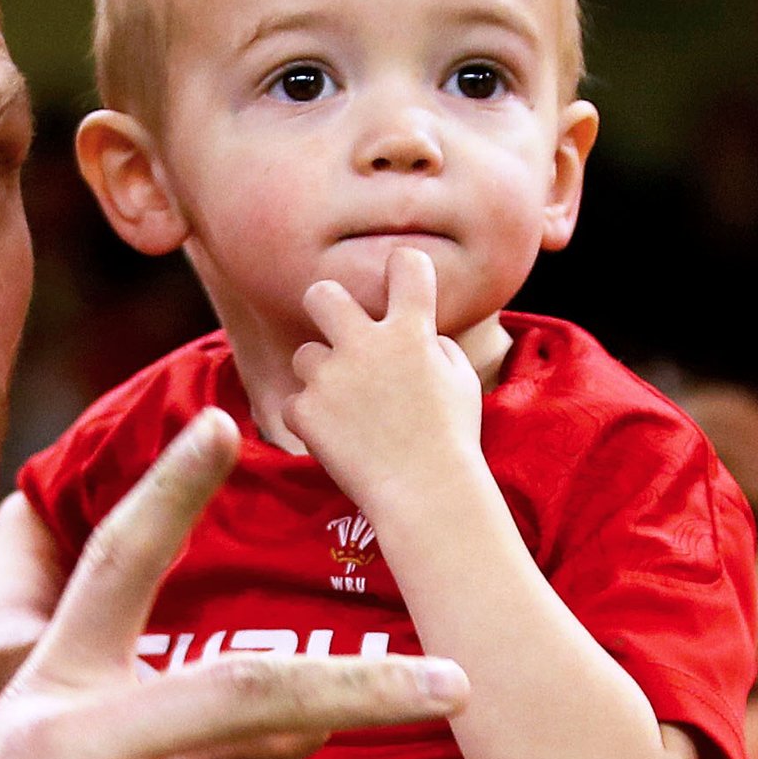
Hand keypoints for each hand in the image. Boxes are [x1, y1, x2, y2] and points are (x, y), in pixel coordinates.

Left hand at [284, 249, 484, 512]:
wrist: (426, 495)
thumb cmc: (451, 441)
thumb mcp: (461, 382)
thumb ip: (435, 345)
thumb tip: (418, 332)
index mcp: (412, 331)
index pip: (404, 263)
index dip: (400, 267)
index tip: (399, 281)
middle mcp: (367, 344)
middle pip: (321, 293)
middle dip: (325, 307)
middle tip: (337, 331)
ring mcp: (332, 377)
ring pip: (304, 355)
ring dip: (320, 376)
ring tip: (346, 409)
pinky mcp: (307, 412)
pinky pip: (295, 404)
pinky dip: (311, 420)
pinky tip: (337, 439)